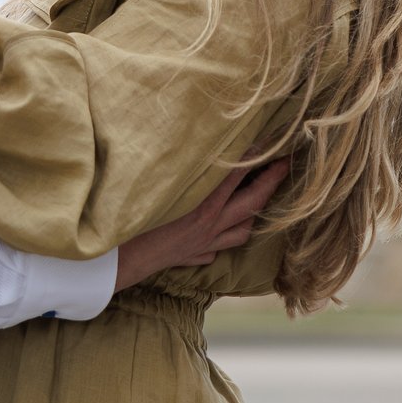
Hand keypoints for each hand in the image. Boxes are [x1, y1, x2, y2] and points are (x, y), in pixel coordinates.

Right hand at [112, 159, 289, 290]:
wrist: (115, 262)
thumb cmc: (131, 219)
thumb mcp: (156, 186)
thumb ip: (179, 166)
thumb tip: (191, 143)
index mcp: (203, 205)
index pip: (237, 174)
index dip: (255, 155)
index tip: (270, 140)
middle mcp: (209, 225)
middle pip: (252, 203)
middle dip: (272, 182)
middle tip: (286, 164)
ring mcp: (203, 244)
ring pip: (240, 231)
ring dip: (252, 215)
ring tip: (258, 199)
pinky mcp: (189, 257)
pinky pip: (214, 251)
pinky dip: (221, 240)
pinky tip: (219, 232)